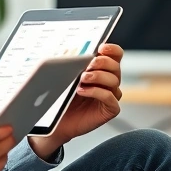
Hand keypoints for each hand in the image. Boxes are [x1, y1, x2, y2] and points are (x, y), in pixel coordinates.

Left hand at [29, 44, 123, 158]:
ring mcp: (111, 96)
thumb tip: (72, 48)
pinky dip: (97, 92)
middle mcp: (108, 82)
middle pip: (115, 66)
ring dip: (97, 77)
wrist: (55, 122)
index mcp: (101, 70)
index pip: (115, 55)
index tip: (101, 47)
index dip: (112, 50)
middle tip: (87, 65)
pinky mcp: (110, 109)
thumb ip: (71, 61)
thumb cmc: (60, 97)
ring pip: (114, 81)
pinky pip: (111, 98)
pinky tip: (83, 91)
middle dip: (102, 63)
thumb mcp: (65, 75)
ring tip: (82, 79)